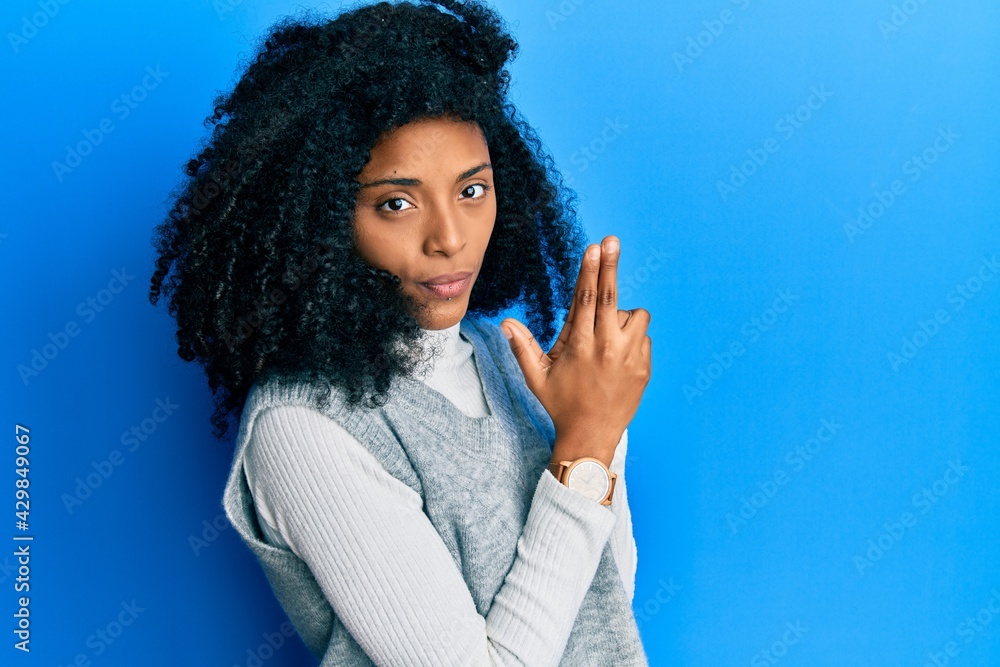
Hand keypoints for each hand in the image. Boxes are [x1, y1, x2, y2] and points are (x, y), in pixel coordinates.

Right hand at [501, 235, 651, 464]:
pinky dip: (632, 338)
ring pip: (634, 315)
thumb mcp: (537, 377)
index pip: (584, 300)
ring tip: (607, 334)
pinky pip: (643, 336)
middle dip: (610, 266)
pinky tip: (617, 357)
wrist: (592, 436)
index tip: (594, 247)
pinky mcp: (644, 366)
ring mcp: (629, 357)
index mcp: (579, 346)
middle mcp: (606, 347)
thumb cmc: (561, 404)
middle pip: (609, 296)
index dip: (589, 271)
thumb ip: (522, 347)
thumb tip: (505, 322)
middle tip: (612, 240)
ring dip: (622, 315)